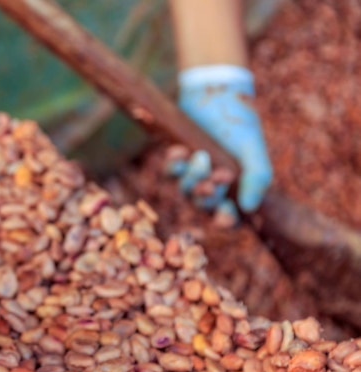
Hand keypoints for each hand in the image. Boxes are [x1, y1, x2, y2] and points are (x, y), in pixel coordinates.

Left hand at [172, 65, 272, 214]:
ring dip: (192, 177)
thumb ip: (257, 177)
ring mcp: (193, 174)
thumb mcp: (252, 147)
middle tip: (218, 175)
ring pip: (185, 190)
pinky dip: (174, 164)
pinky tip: (181, 150)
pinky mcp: (177, 161)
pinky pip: (170, 172)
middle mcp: (212, 185)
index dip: (226, 220)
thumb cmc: (239, 122)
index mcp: (234, 188)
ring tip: (200, 155)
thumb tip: (249, 208)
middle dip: (208, 193)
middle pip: (203, 205)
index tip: (225, 214)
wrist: (216, 93)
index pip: (229, 216)